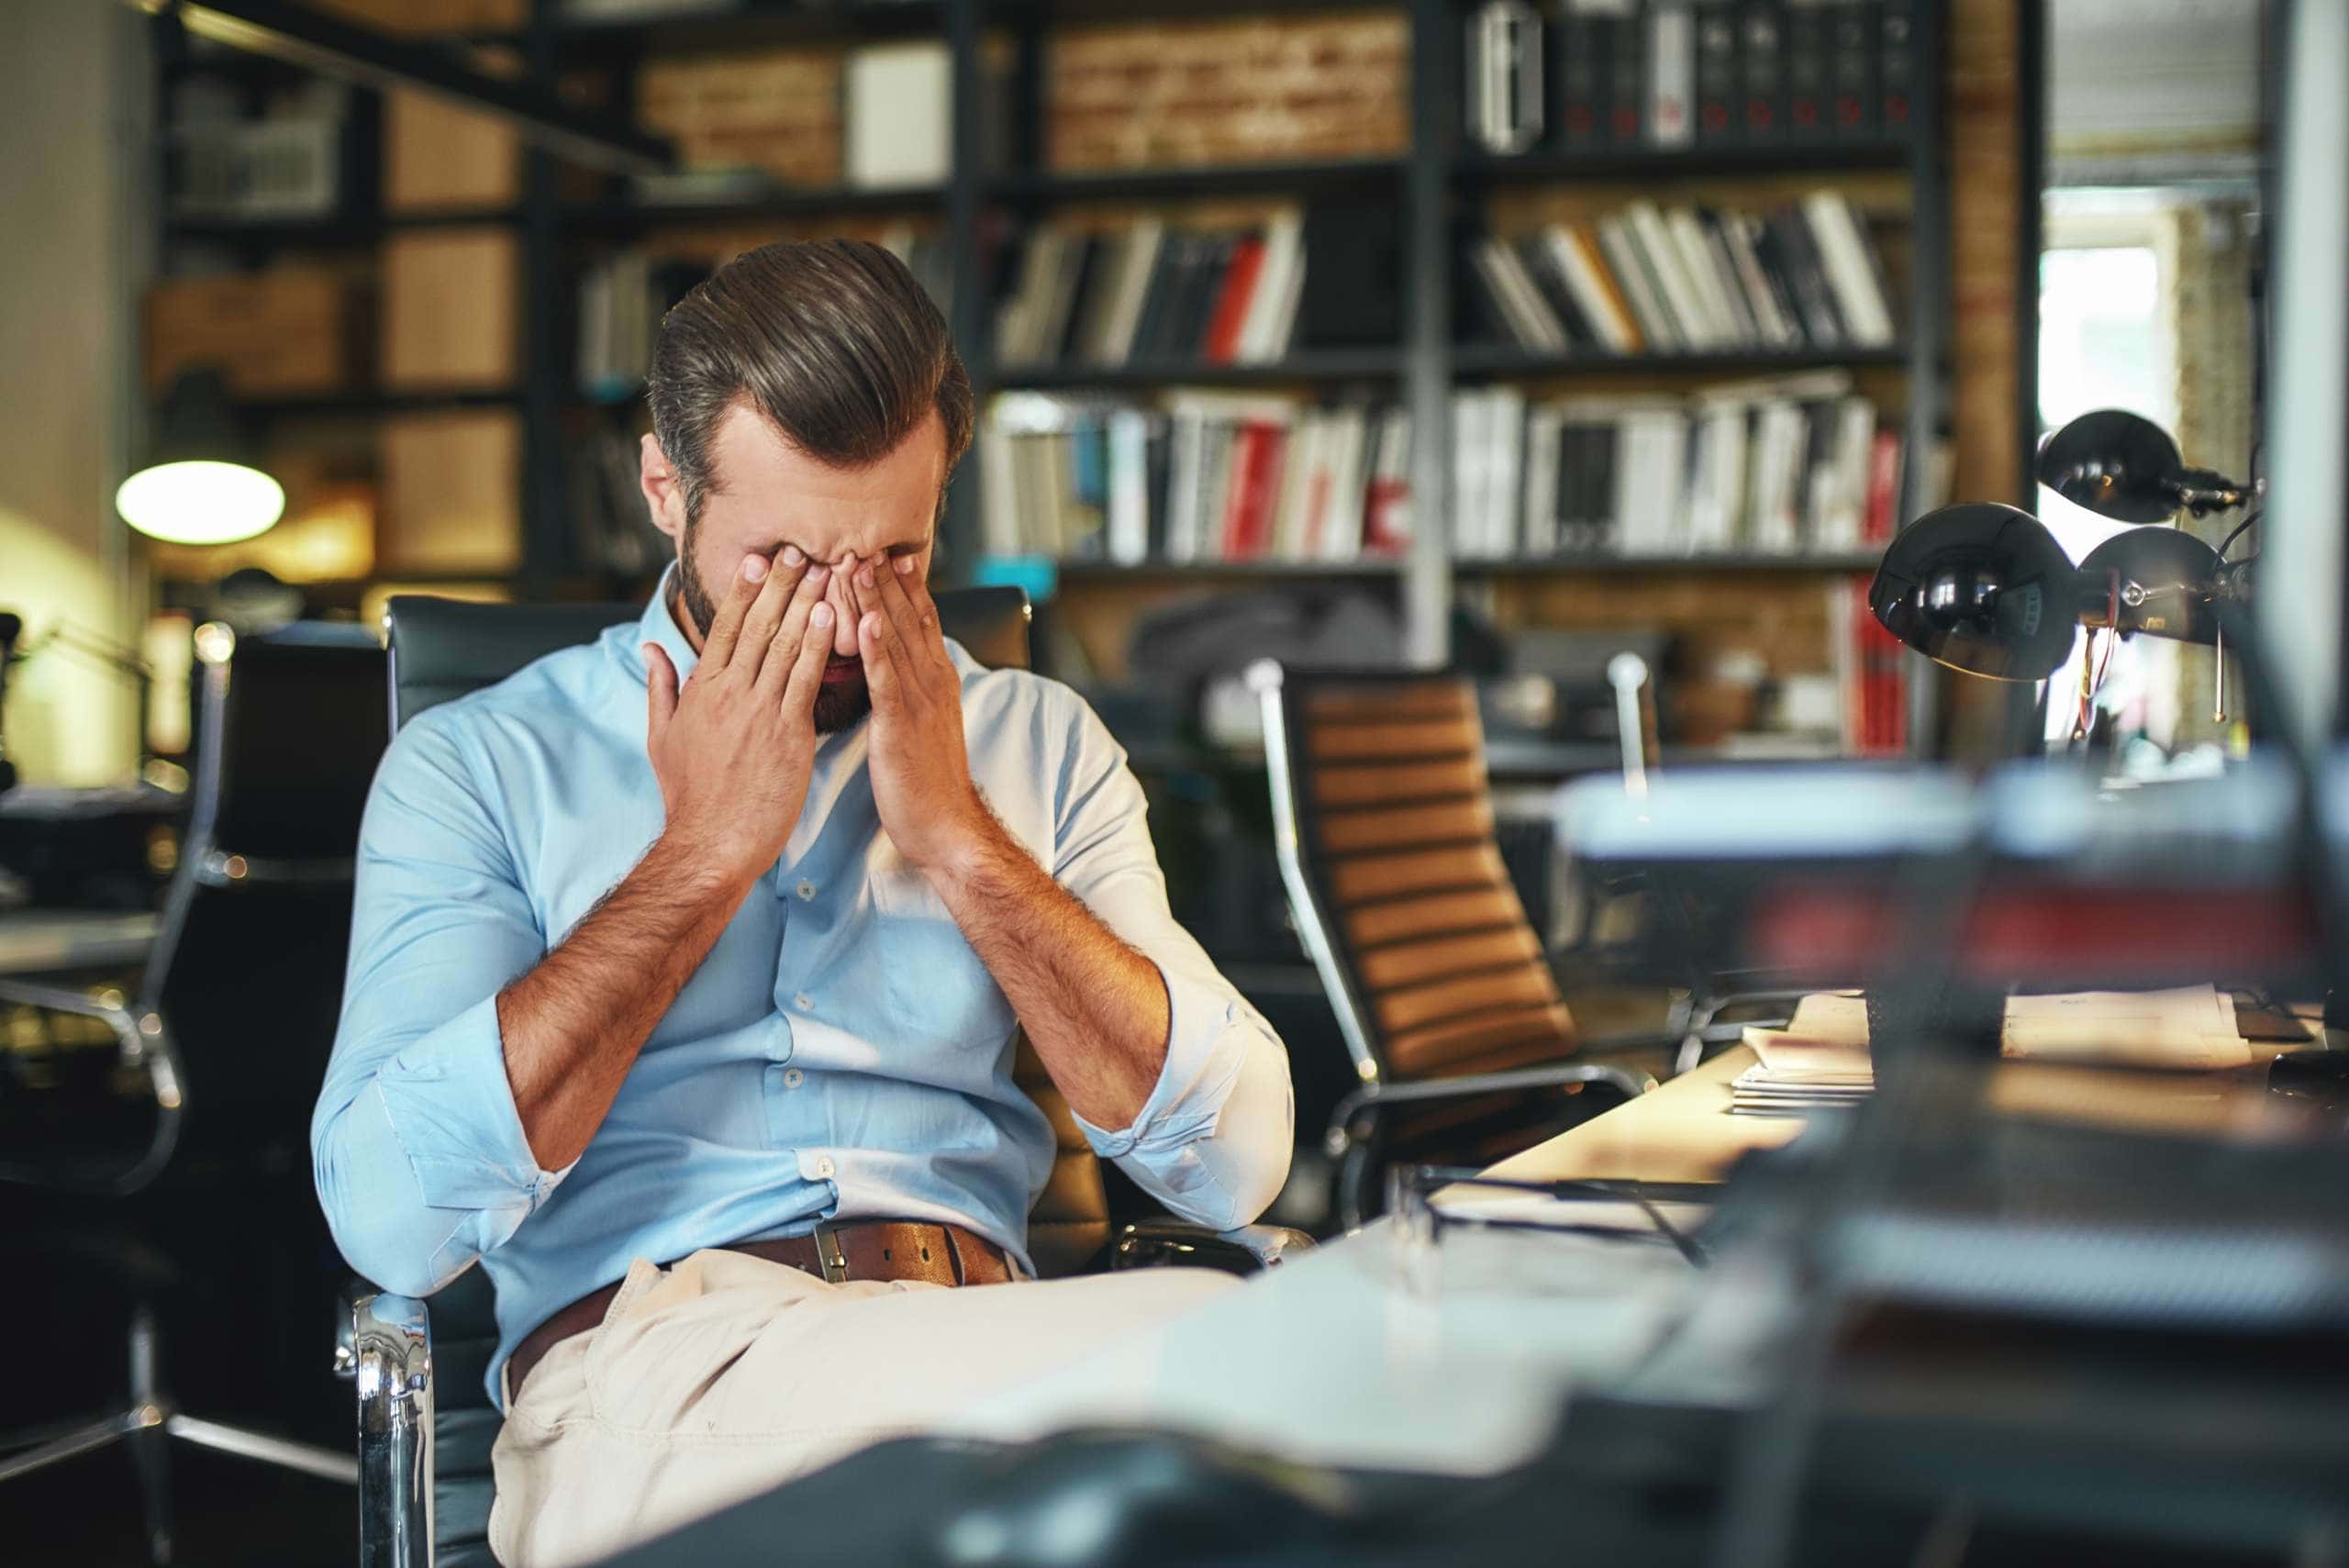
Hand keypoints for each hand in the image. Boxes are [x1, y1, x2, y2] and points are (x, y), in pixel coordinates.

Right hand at [644, 548, 833, 883]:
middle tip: (800, 550)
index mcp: (702, 690)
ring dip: (807, 605)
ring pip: (785, 645)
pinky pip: (806, 680)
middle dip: (781, 585)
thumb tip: (652, 648)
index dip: (744, 590)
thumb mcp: (661, 737)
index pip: (726, 627)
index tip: (759, 559)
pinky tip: (833, 620)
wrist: (712, 842)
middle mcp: (730, 693)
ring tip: (826, 572)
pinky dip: (820, 647)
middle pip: (759, 626)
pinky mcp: (788, 734)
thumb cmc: (689, 795)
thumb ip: (661, 687)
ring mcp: (760, 712)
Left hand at [850, 556, 991, 871]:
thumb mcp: (924, 725)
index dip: (903, 585)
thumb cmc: (928, 781)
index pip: (920, 620)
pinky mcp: (901, 725)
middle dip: (884, 578)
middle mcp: (933, 681)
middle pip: (906, 618)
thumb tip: (896, 666)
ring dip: (874, 599)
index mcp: (937, 680)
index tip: (885, 551)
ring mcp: (920, 701)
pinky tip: (861, 621)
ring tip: (855, 563)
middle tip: (863, 540)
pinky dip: (875, 647)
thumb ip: (911, 690)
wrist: (947, 826)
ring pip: (894, 639)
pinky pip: (886, 679)